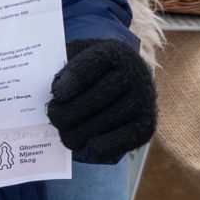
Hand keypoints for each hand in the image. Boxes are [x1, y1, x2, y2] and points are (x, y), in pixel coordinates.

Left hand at [46, 38, 154, 164]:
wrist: (129, 79)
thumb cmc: (93, 69)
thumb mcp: (78, 55)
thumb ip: (61, 68)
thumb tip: (52, 91)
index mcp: (114, 51)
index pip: (91, 66)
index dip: (71, 81)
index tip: (56, 94)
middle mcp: (135, 73)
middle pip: (92, 100)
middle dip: (65, 113)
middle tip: (53, 117)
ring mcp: (144, 100)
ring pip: (99, 125)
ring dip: (75, 134)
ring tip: (66, 132)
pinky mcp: (147, 125)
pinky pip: (115, 144)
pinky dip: (95, 148)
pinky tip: (88, 143)